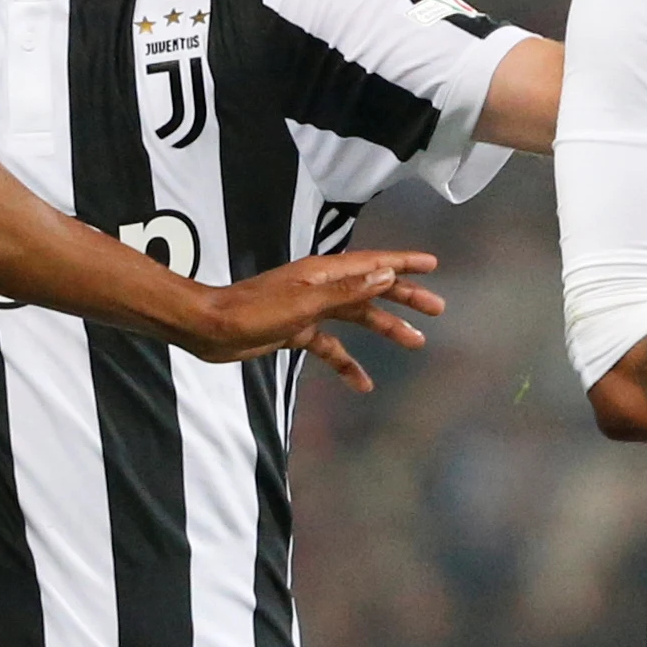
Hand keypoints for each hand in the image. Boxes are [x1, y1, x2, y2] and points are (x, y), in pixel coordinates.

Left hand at [178, 249, 445, 392]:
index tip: (432, 265)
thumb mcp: (304, 304)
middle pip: (371, 289)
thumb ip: (347, 291)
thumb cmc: (252, 312)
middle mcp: (320, 287)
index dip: (403, 263)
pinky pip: (330, 346)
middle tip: (437, 308)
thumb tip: (385, 275)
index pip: (372, 263)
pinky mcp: (296, 331)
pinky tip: (362, 384)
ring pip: (356, 317)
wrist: (209, 328)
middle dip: (404, 297)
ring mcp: (309, 309)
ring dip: (384, 328)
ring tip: (415, 341)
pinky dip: (346, 363)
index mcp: (323, 273)